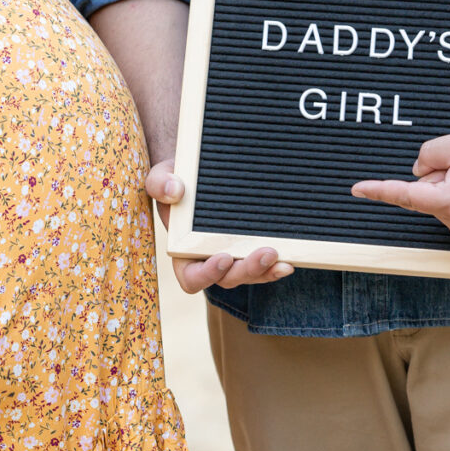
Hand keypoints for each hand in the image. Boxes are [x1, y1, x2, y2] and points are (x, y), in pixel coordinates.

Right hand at [147, 158, 293, 293]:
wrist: (197, 171)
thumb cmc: (175, 179)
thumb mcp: (161, 177)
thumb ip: (159, 184)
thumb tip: (175, 191)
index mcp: (183, 253)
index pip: (192, 278)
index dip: (207, 274)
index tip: (223, 257)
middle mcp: (209, 261)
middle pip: (228, 279)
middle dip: (247, 270)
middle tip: (265, 253)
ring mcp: (233, 257)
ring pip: (250, 275)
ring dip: (266, 271)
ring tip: (283, 260)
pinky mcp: (251, 247)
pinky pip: (265, 264)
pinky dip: (277, 263)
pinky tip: (290, 258)